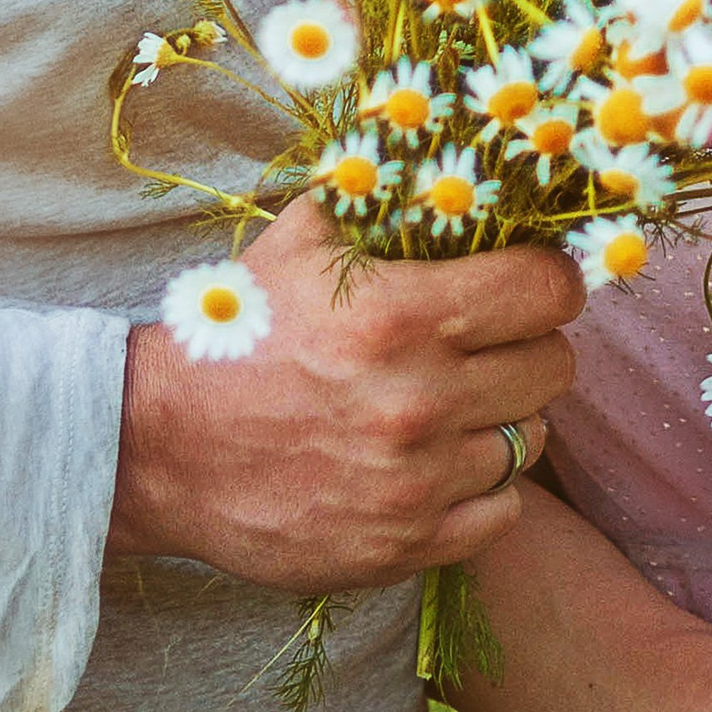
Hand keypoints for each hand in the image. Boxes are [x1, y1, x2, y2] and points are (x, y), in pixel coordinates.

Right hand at [110, 195, 582, 586]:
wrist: (157, 448)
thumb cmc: (234, 336)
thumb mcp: (295, 244)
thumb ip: (377, 201)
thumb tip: (444, 165)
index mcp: (401, 316)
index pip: (547, 291)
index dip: (547, 280)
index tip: (526, 283)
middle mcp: (419, 401)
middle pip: (554, 367)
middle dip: (528, 347)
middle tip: (488, 345)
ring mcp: (416, 483)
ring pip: (531, 440)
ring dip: (501, 418)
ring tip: (452, 405)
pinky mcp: (404, 546)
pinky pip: (502, 511)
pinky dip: (481, 488)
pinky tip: (438, 464)